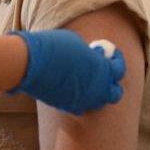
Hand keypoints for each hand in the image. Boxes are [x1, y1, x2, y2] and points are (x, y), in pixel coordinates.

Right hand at [8, 29, 125, 114]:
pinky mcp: (69, 106)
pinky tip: (71, 85)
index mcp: (102, 69)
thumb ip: (89, 53)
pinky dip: (80, 97)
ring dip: (97, 92)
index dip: (116, 59)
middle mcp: (98, 88)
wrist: (30, 63)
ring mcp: (84, 100)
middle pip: (115, 92)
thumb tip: (92, 56)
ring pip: (98, 102)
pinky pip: (81, 105)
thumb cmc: (53, 47)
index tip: (110, 54)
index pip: (119, 69)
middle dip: (112, 83)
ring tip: (87, 80)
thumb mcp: (76, 42)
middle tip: (104, 73)